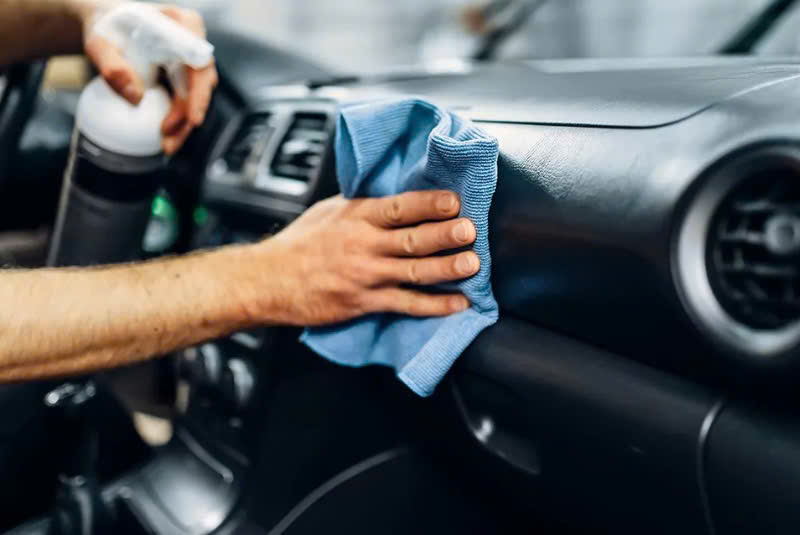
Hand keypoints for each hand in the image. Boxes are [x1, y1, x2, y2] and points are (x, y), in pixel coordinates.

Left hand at [80, 2, 217, 153]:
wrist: (107, 25)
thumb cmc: (105, 27)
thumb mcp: (99, 43)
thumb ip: (112, 66)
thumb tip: (135, 98)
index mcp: (182, 24)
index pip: (199, 61)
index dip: (199, 92)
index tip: (193, 118)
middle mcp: (194, 41)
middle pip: (202, 84)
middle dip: (188, 116)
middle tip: (170, 141)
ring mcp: (191, 60)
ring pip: (197, 96)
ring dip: (184, 123)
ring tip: (166, 145)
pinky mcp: (185, 75)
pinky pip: (186, 100)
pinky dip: (178, 119)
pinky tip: (166, 136)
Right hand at [256, 191, 480, 325]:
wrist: (267, 280)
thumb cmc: (299, 244)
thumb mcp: (329, 211)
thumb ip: (363, 206)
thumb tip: (398, 198)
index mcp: (357, 216)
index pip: (400, 207)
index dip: (429, 203)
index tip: (454, 200)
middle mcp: (364, 244)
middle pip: (412, 238)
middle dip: (445, 234)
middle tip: (470, 230)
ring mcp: (365, 275)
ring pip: (414, 271)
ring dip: (446, 268)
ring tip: (473, 264)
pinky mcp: (364, 302)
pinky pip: (405, 304)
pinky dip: (434, 305)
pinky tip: (456, 304)